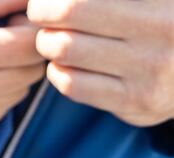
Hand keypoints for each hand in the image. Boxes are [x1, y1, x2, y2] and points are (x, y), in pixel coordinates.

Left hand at [28, 0, 173, 125]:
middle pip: (70, 11)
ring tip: (53, 38)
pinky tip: (66, 64)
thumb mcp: (143, 0)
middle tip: (41, 13)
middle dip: (43, 12)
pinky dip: (58, 72)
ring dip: (47, 43)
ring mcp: (151, 67)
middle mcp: (163, 26)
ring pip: (64, 49)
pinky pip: (72, 83)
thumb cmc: (158, 22)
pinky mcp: (136, 100)